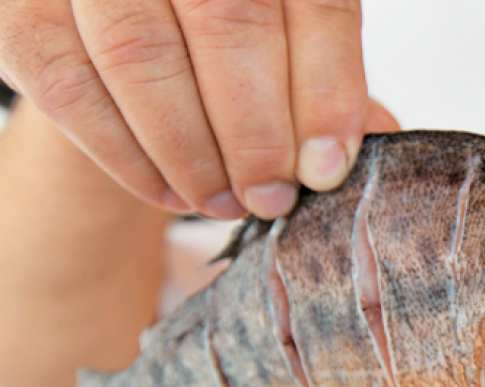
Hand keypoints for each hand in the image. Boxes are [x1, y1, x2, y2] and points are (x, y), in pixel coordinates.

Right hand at [0, 0, 397, 219]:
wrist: (121, 14)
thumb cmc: (218, 31)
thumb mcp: (283, 33)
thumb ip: (324, 73)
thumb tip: (382, 137)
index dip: (326, 88)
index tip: (328, 168)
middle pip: (227, 20)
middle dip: (258, 130)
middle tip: (274, 197)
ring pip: (142, 56)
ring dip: (194, 151)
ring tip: (228, 202)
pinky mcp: (21, 4)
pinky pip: (72, 86)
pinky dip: (127, 155)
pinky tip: (171, 191)